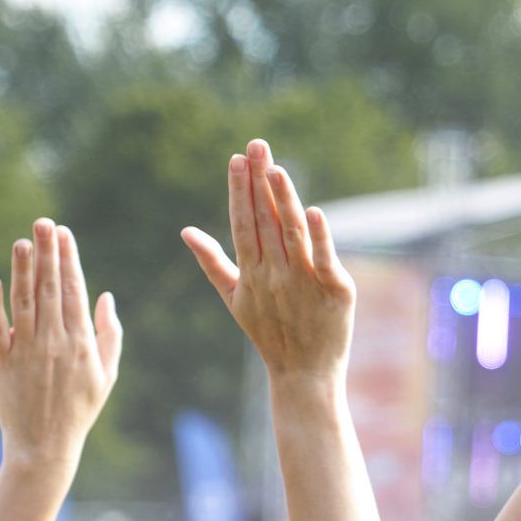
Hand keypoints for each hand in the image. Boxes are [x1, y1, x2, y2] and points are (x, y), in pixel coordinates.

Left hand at [0, 218, 121, 466]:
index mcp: (81, 342)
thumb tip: (105, 296)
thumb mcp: (106, 375)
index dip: (68, 260)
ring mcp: (26, 350)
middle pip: (49, 288)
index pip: (73, 291)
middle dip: (47, 253)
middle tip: (44, 222)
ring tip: (22, 241)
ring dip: (22, 269)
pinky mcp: (1, 360)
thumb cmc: (78, 409)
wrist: (44, 446)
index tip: (64, 233)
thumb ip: (109, 333)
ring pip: (24, 301)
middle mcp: (54, 341)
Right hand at [183, 140, 353, 383]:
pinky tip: (313, 211)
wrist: (304, 375)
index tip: (236, 158)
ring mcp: (304, 282)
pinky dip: (319, 237)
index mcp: (251, 273)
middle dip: (259, 182)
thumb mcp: (234, 298)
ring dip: (284, 200)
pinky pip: (325, 260)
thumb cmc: (269, 334)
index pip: (242, 224)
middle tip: (256, 145)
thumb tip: (185, 231)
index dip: (239, 191)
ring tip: (276, 168)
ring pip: (292, 234)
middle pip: (265, 221)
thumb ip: (212, 262)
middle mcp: (275, 275)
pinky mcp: (334, 291)